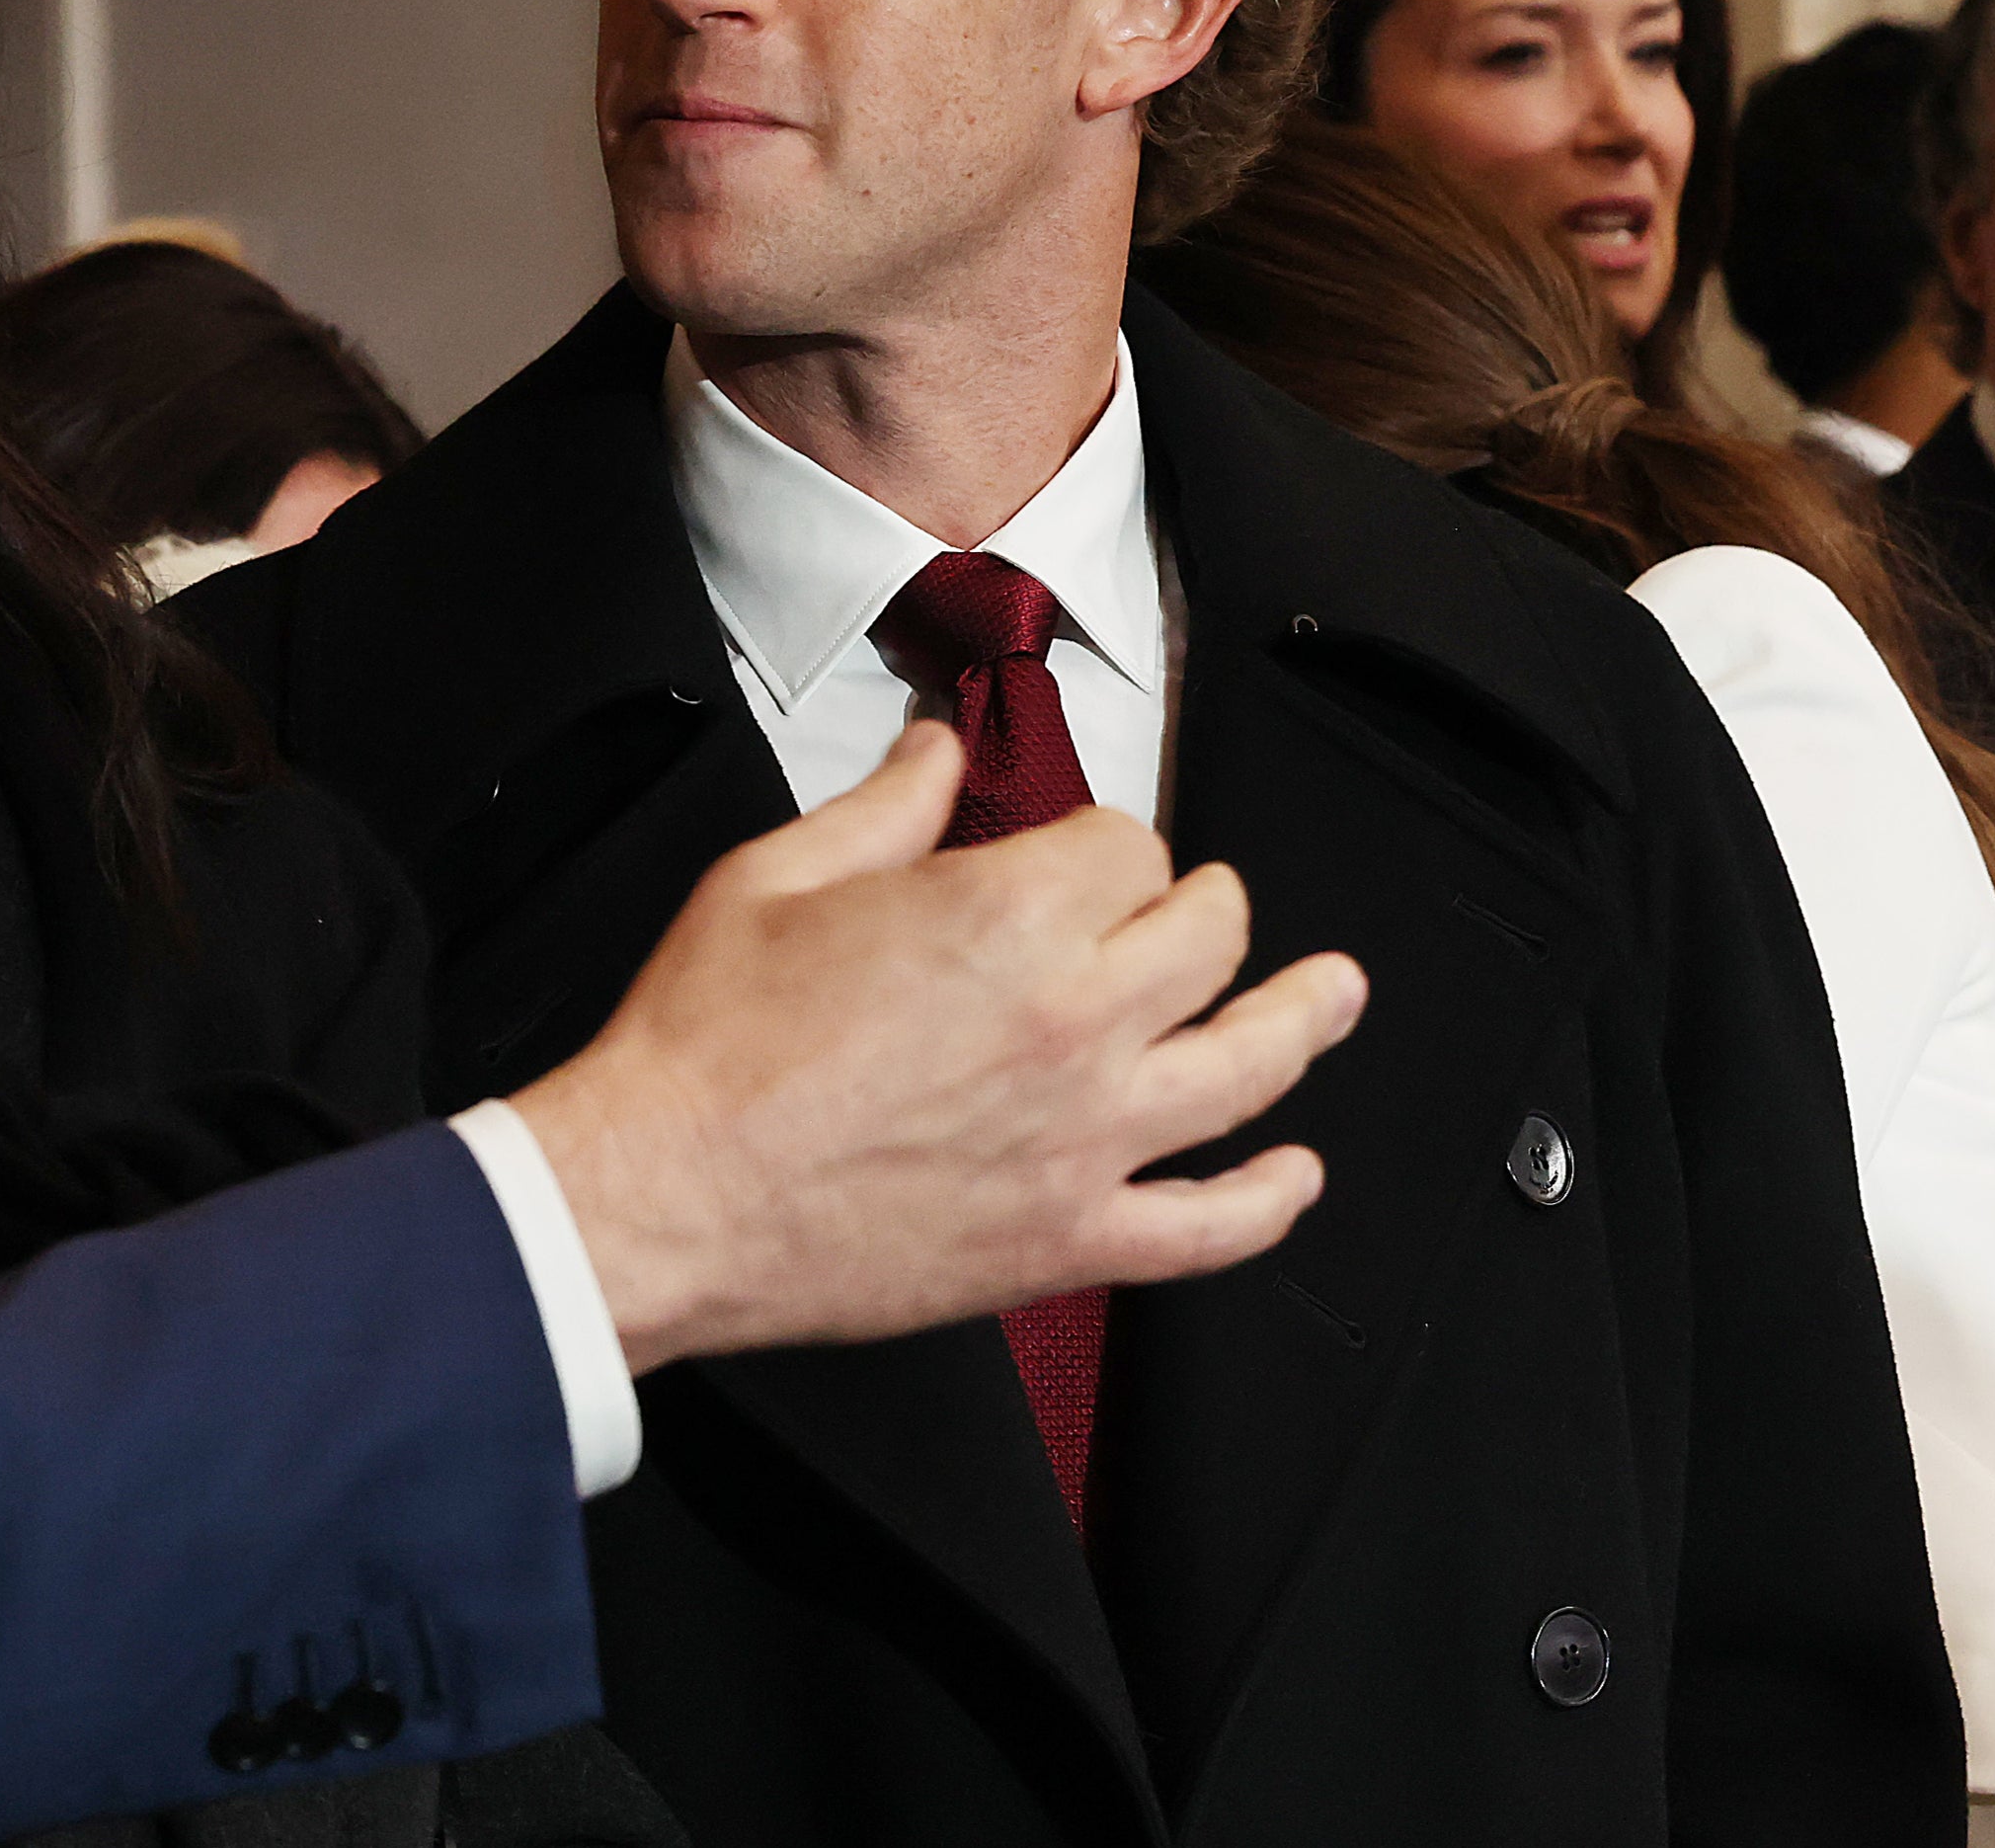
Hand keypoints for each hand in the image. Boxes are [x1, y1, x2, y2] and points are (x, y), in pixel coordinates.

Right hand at [510, 723, 1358, 1374]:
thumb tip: (933, 754)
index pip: (1125, 847)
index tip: (1079, 855)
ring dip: (1306, 1019)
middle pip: (1208, 939)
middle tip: (1195, 907)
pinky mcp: (1066, 1240)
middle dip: (1205, 907)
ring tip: (1333, 994)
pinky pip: (1211, 1227)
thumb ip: (882, 809)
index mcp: (1002, 919)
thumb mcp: (774, 880)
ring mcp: (1083, 1140)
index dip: (1102, 842)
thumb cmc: (704, 1048)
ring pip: (1251, 1067)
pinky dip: (1269, 1200)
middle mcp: (1071, 1023)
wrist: (661, 1195)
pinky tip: (1294, 1174)